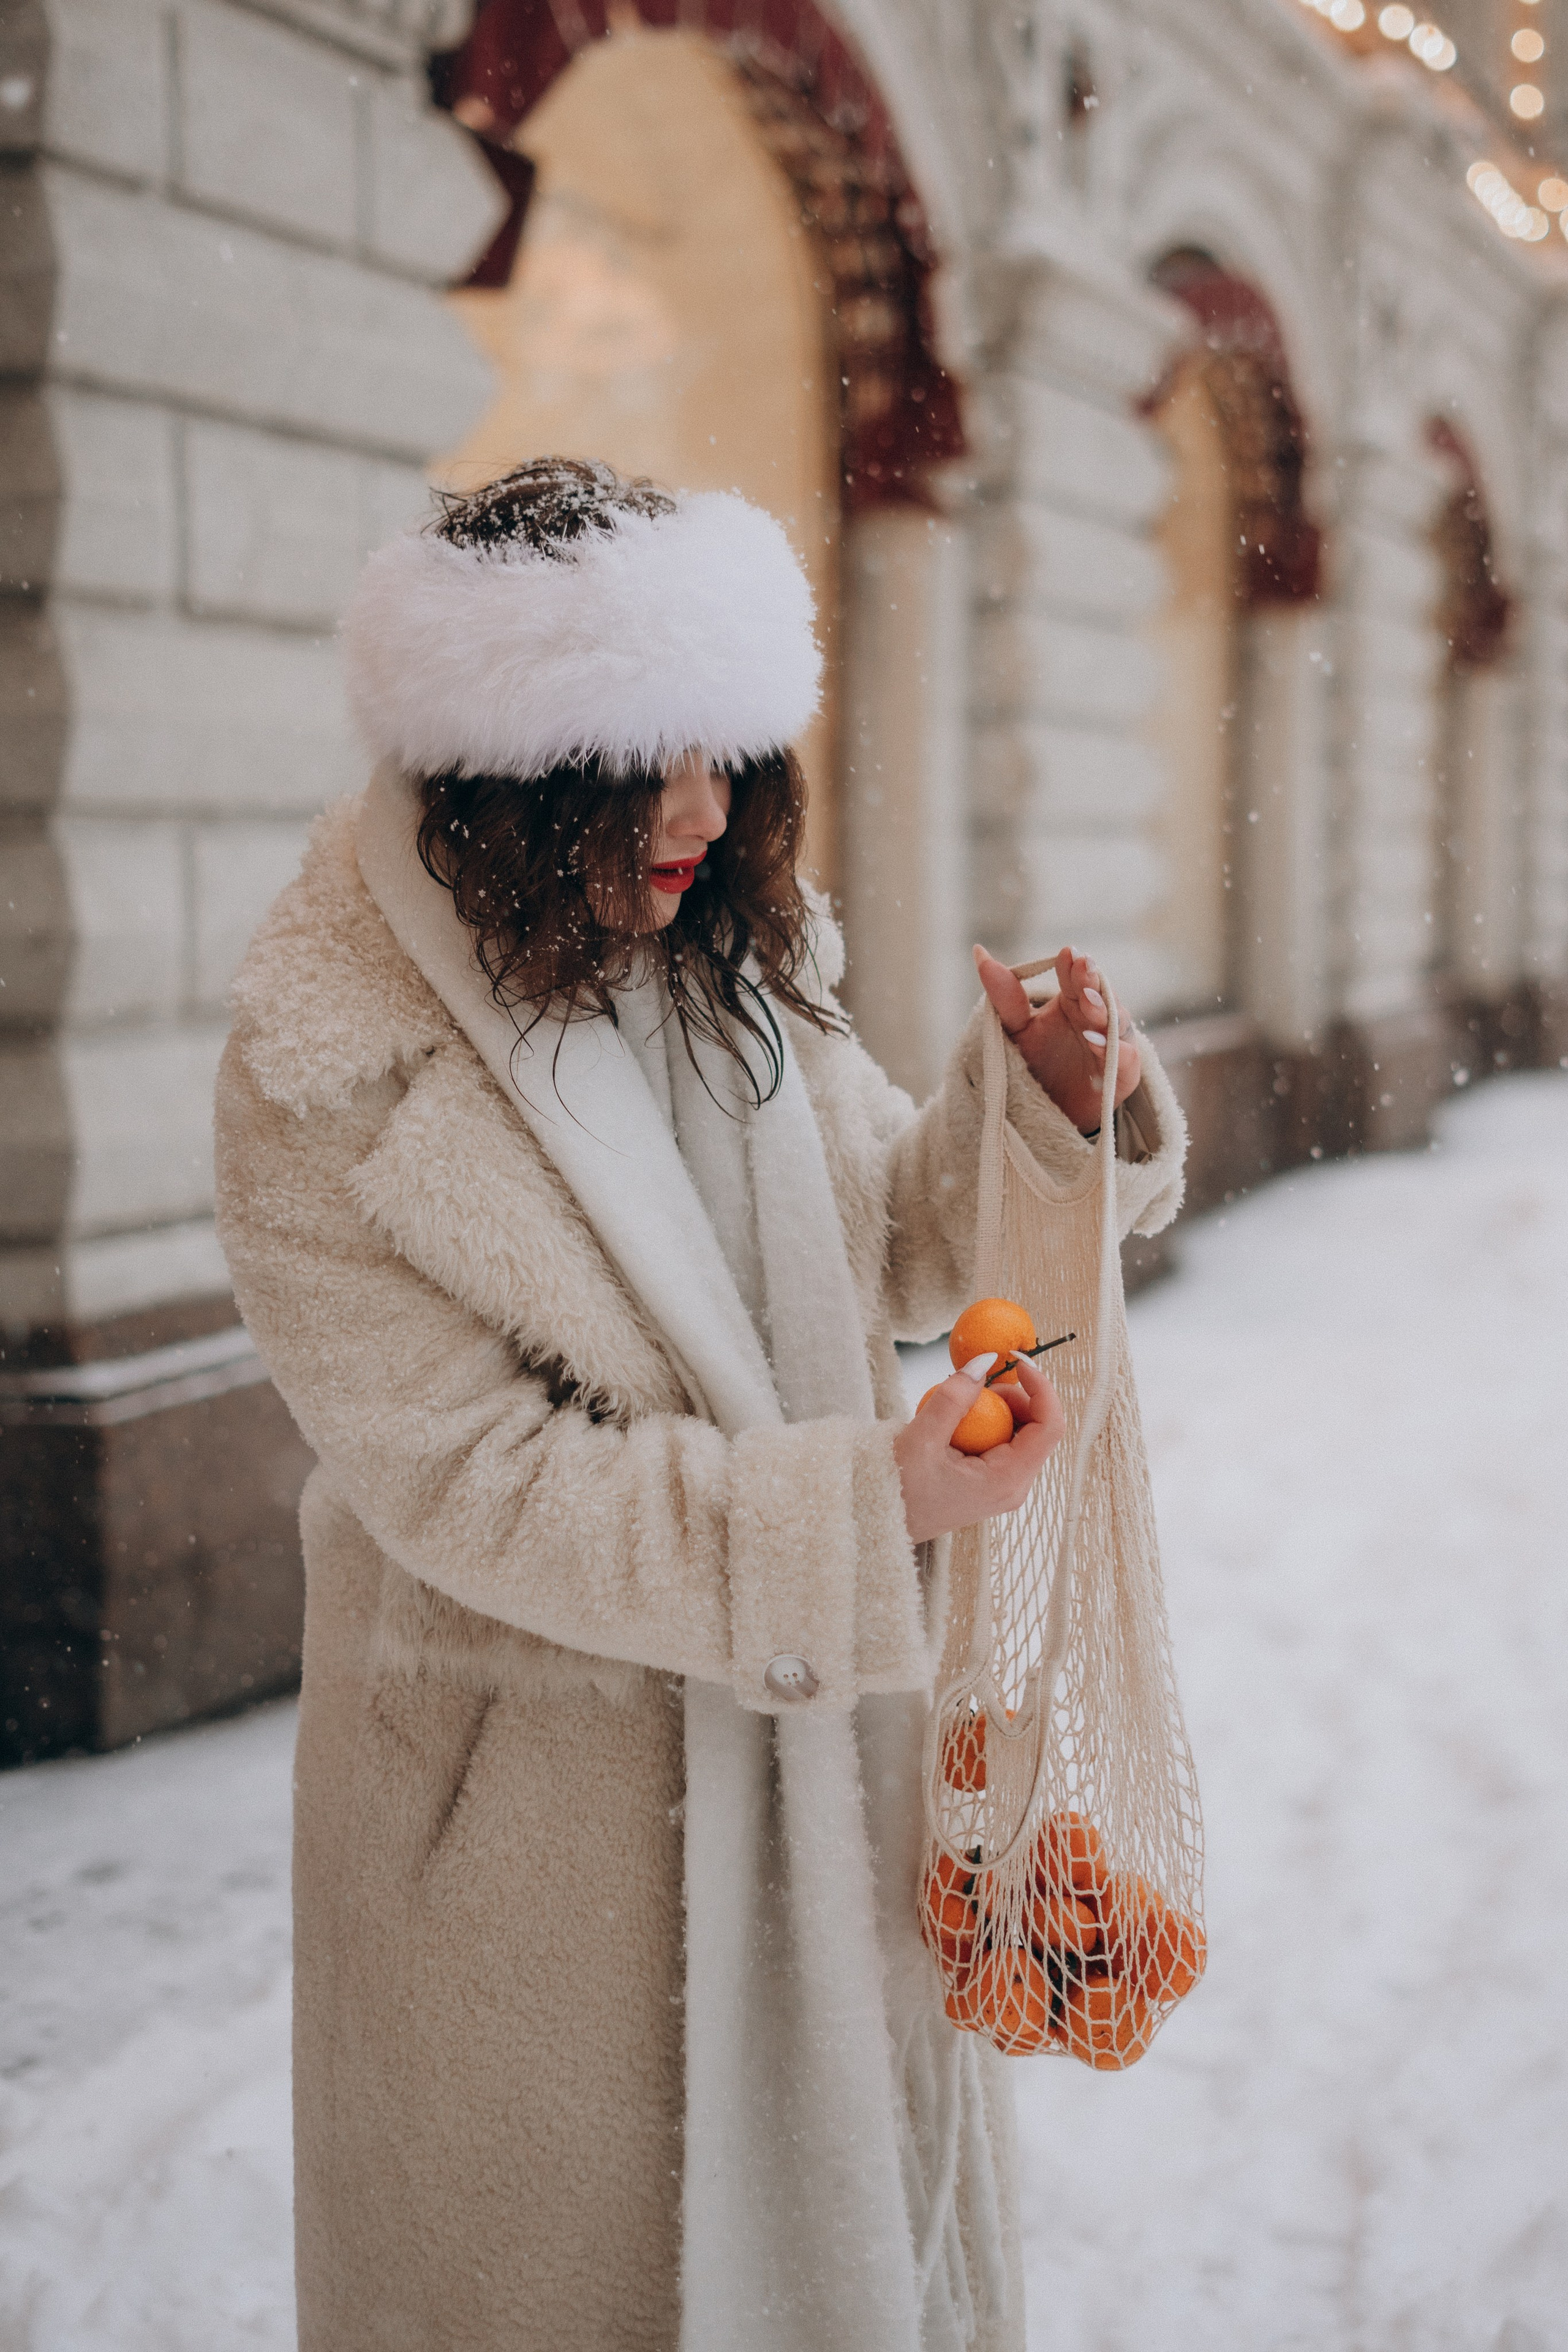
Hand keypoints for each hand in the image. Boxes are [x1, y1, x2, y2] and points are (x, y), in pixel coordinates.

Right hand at [894, 1353, 1065, 1546]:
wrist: (882, 1521)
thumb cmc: (898, 1489)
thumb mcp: (921, 1440)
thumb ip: (953, 1399)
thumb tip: (983, 1362)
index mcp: (1006, 1481)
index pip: (1050, 1428)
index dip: (1042, 1389)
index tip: (1017, 1362)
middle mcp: (1014, 1487)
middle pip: (1039, 1429)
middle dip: (1016, 1397)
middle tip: (977, 1385)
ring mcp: (1004, 1487)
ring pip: (1023, 1435)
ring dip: (1001, 1409)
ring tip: (963, 1401)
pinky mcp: (991, 1483)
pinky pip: (1004, 1444)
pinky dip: (989, 1422)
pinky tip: (959, 1419)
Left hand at [973, 944, 1140, 1134]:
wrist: (1045, 1111)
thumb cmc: (1034, 1064)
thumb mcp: (1015, 1030)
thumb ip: (1004, 996)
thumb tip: (979, 951)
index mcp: (1073, 1002)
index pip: (1076, 976)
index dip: (1073, 965)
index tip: (1066, 953)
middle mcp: (1096, 1019)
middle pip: (1100, 993)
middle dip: (1092, 979)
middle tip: (1083, 966)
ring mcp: (1111, 1045)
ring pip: (1117, 1021)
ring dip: (1103, 1010)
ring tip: (1086, 1001)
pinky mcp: (1120, 1075)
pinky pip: (1124, 1058)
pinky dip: (1112, 1049)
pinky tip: (1094, 1040)